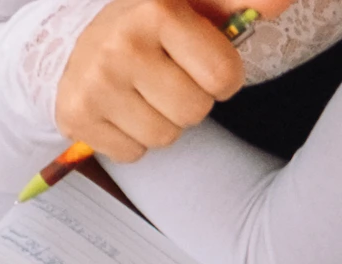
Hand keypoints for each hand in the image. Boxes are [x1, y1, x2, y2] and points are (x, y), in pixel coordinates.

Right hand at [53, 0, 279, 160]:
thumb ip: (237, 3)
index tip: (206, 67)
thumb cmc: (151, 26)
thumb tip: (280, 1)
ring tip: (146, 96)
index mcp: (158, 10)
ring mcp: (96, 85)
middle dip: (191, 102)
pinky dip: (134, 140)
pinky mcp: (76, 118)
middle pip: (193, 112)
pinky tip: (124, 112)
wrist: (78, 44)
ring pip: (164, 137)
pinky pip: (133, 154)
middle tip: (172, 81)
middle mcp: (123, 46)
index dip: (223, 79)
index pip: (221, 75)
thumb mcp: (196, 3)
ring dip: (164, 123)